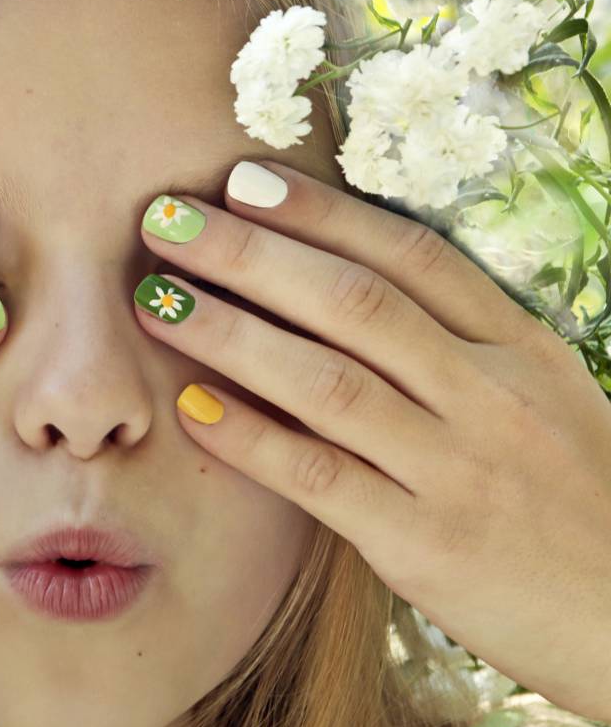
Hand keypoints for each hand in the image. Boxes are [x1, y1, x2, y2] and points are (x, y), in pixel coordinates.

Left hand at [134, 159, 610, 721]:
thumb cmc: (575, 501)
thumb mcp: (540, 402)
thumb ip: (456, 349)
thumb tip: (333, 292)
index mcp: (522, 349)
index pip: (411, 254)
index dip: (319, 213)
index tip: (241, 180)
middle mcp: (491, 396)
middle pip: (355, 302)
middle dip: (251, 254)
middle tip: (167, 219)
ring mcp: (459, 470)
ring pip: (329, 381)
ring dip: (231, 333)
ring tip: (156, 299)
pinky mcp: (426, 546)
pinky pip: (321, 478)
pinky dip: (251, 437)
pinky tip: (190, 406)